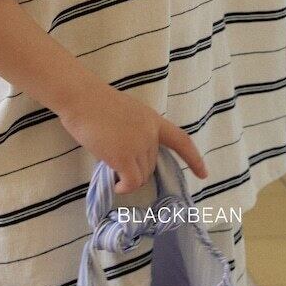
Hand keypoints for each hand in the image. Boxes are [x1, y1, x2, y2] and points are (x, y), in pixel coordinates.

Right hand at [57, 82, 208, 194]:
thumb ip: (136, 130)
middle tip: (116, 159)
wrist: (82, 98)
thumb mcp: (127, 113)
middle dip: (138, 168)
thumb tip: (132, 152)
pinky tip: (117, 186)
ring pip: (141, 175)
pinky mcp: (124, 157)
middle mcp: (150, 133)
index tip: (204, 174)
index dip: (193, 158)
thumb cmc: (96, 102)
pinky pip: (131, 182)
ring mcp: (139, 145)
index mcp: (153, 120)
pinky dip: (125, 188)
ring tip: (111, 166)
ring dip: (129, 177)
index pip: (181, 140)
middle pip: (152, 164)